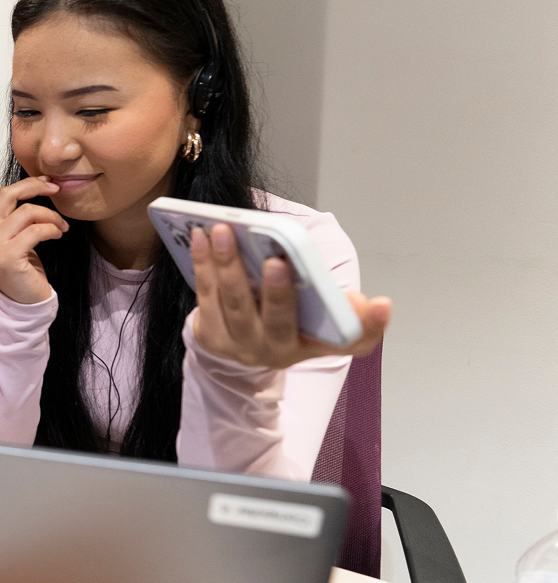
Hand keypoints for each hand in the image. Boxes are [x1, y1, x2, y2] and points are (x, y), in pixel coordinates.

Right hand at [0, 175, 68, 304]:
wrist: (22, 303)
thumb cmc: (20, 270)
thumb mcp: (12, 239)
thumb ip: (14, 218)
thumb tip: (36, 187)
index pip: (3, 195)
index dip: (27, 185)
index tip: (48, 183)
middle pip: (9, 195)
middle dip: (36, 187)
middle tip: (56, 189)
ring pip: (27, 212)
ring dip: (51, 216)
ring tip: (61, 226)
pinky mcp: (8, 256)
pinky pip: (35, 231)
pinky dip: (51, 229)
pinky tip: (58, 234)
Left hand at [190, 224, 391, 368]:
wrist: (245, 349)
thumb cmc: (292, 327)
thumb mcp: (326, 328)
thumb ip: (355, 317)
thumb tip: (377, 305)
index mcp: (310, 346)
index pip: (346, 342)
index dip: (368, 325)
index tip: (381, 303)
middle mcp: (272, 351)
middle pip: (276, 320)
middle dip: (279, 291)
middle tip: (277, 260)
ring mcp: (237, 345)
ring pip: (233, 303)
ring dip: (227, 265)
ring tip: (223, 230)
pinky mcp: (208, 335)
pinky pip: (205, 295)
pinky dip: (203, 264)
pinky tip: (201, 237)